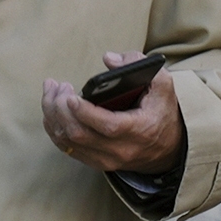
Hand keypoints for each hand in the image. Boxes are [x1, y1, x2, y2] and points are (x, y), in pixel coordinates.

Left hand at [41, 52, 185, 175]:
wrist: (168, 148)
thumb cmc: (160, 112)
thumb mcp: (162, 85)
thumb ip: (140, 65)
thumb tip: (109, 59)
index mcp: (140, 130)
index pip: (109, 126)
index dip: (85, 112)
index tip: (70, 95)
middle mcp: (122, 149)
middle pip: (79, 133)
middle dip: (60, 107)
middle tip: (58, 86)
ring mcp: (107, 159)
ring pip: (68, 141)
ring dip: (52, 114)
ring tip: (52, 91)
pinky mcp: (95, 161)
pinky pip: (66, 147)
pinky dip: (53, 127)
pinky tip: (51, 108)